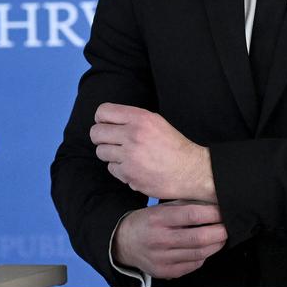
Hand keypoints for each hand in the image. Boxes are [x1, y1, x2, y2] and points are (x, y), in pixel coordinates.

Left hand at [90, 103, 215, 202]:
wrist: (190, 170)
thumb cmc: (173, 145)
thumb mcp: (156, 122)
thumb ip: (132, 119)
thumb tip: (106, 120)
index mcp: (140, 118)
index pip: (103, 112)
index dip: (101, 119)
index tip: (106, 125)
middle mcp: (133, 135)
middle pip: (96, 133)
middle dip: (100, 137)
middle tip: (110, 142)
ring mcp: (130, 156)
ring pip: (101, 152)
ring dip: (110, 154)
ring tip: (125, 155)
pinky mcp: (129, 175)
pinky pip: (111, 168)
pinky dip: (119, 169)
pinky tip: (133, 167)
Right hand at [113, 202, 227, 279]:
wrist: (125, 243)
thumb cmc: (147, 223)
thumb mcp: (161, 208)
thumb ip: (185, 205)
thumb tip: (212, 203)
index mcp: (158, 219)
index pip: (192, 215)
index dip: (213, 214)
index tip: (223, 212)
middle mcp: (159, 240)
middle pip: (199, 238)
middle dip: (219, 232)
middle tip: (227, 227)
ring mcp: (162, 258)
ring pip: (199, 254)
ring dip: (215, 245)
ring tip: (220, 238)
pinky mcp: (165, 272)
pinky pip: (193, 265)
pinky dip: (203, 256)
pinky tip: (205, 249)